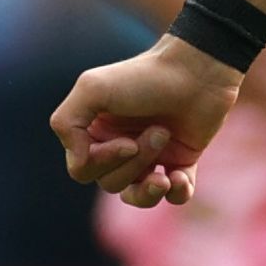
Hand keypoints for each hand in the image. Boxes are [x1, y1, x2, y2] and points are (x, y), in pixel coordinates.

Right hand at [50, 36, 241, 207]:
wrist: (200, 70)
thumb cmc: (146, 76)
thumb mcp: (92, 88)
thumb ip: (66, 122)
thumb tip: (79, 162)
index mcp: (95, 132)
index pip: (82, 170)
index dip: (102, 162)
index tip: (128, 140)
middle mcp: (120, 146)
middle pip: (110, 183)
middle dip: (134, 163)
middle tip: (159, 131)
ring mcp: (152, 155)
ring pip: (138, 195)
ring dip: (151, 188)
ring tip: (168, 174)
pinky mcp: (182, 159)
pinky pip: (175, 196)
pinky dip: (177, 193)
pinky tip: (180, 178)